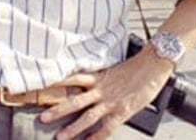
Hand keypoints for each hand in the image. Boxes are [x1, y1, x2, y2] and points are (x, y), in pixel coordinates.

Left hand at [39, 48, 173, 139]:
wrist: (154, 64)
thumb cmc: (138, 66)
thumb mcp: (115, 70)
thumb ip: (104, 79)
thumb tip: (95, 83)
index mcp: (99, 77)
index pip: (72, 78)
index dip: (57, 83)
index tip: (42, 86)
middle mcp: (101, 89)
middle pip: (75, 100)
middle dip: (58, 110)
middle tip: (42, 117)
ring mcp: (111, 101)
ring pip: (87, 116)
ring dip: (73, 128)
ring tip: (60, 137)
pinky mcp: (122, 111)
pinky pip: (107, 127)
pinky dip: (97, 137)